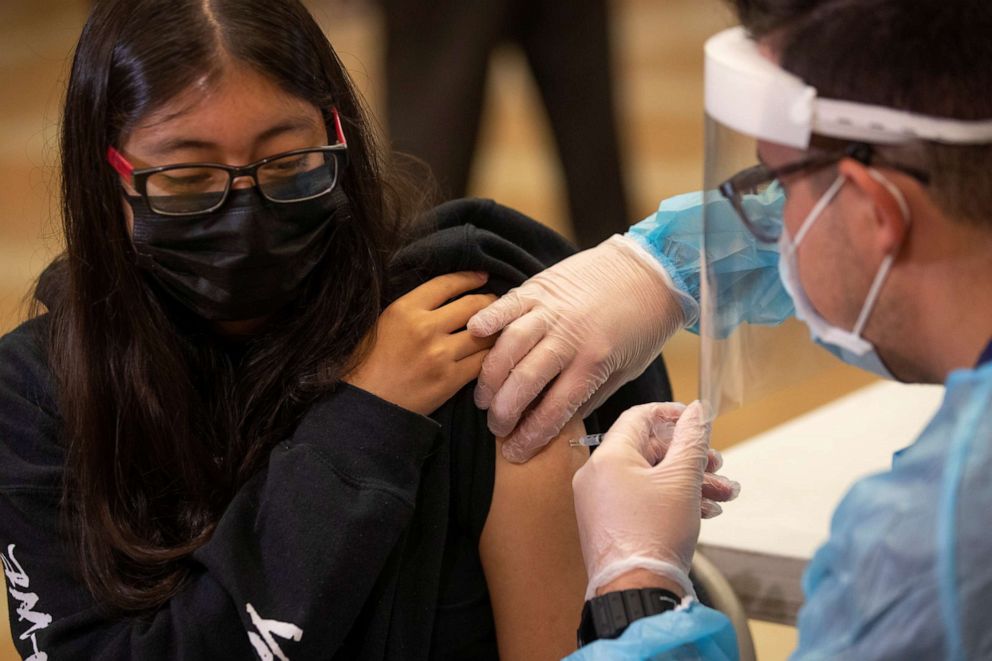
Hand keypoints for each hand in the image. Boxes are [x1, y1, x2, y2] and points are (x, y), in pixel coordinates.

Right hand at [346, 272, 496, 415]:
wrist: (364, 406)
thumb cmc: (367, 365)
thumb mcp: (383, 323)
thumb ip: (412, 309)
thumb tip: (444, 297)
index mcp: (405, 309)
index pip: (446, 284)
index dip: (469, 278)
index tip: (482, 277)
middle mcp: (425, 328)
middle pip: (472, 306)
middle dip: (490, 302)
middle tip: (497, 304)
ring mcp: (440, 355)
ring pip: (484, 335)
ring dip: (497, 330)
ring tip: (501, 329)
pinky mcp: (450, 381)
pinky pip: (482, 362)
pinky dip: (492, 357)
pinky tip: (494, 354)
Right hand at [468, 235, 686, 462]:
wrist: (652, 272)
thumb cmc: (643, 325)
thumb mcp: (627, 370)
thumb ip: (591, 395)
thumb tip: (559, 422)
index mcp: (594, 362)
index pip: (553, 409)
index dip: (529, 436)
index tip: (514, 452)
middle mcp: (570, 337)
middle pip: (524, 381)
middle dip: (503, 411)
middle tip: (495, 426)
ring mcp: (552, 310)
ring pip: (509, 345)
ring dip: (490, 375)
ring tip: (483, 396)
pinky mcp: (541, 287)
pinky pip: (508, 304)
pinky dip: (489, 318)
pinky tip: (474, 334)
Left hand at [571, 401, 739, 599]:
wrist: (637, 591)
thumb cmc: (655, 535)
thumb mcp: (682, 480)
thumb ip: (691, 440)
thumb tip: (697, 411)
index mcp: (608, 457)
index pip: (638, 417)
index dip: (671, 414)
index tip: (697, 420)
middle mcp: (597, 476)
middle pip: (648, 450)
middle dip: (689, 458)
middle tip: (717, 466)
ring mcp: (600, 501)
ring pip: (650, 478)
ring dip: (688, 482)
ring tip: (722, 495)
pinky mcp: (608, 523)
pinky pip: (641, 499)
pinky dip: (670, 499)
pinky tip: (704, 512)